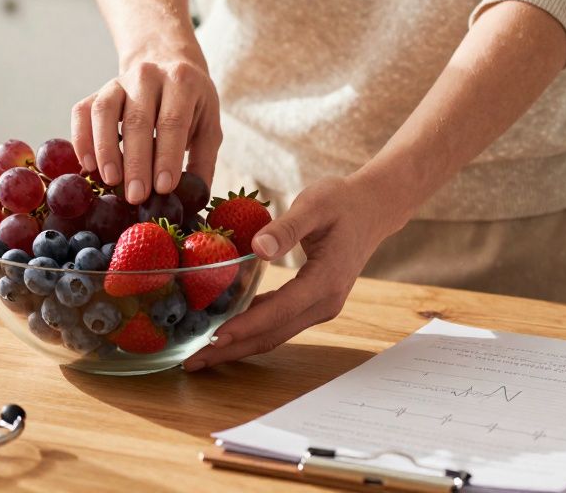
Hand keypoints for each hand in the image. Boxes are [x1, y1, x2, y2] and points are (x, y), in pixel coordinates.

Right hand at [70, 49, 221, 203]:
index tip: (163, 188)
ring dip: (105, 150)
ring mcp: (118, 81)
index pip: (172, 120)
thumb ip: (203, 161)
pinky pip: (82, 112)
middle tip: (136, 196)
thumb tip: (195, 201)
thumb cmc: (190, 105)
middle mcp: (148, 75)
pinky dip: (81, 139)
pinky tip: (88, 165)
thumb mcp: (207, 126)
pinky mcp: (97, 91)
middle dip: (136, 162)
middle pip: (137, 120)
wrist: (166, 64)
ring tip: (110, 180)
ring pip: (104, 112)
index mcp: (182, 81)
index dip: (167, 155)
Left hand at [182, 173, 409, 369]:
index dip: (245, 326)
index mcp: (325, 282)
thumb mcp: (314, 205)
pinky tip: (225, 332)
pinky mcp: (312, 304)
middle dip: (232, 350)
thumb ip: (286, 228)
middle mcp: (324, 303)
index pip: (279, 311)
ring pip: (274, 334)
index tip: (214, 338)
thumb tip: (258, 249)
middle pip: (272, 335)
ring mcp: (319, 307)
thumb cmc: (342, 201)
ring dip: (238, 346)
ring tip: (200, 355)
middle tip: (192, 363)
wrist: (372, 208)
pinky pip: (278, 323)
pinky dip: (250, 331)